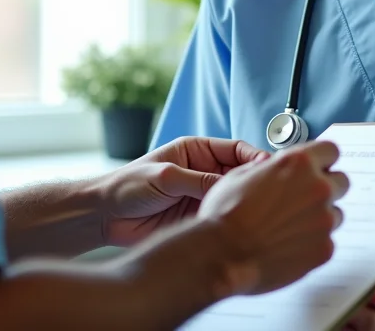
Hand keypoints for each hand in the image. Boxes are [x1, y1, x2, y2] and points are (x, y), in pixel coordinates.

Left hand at [96, 136, 269, 246]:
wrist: (106, 216)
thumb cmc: (128, 185)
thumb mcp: (166, 176)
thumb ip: (199, 180)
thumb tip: (231, 184)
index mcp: (196, 151)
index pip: (235, 149)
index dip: (254, 157)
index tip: (268, 167)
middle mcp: (202, 172)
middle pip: (239, 173)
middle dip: (254, 181)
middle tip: (268, 191)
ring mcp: (201, 195)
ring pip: (232, 197)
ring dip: (243, 202)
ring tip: (257, 209)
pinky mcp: (197, 217)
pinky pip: (220, 216)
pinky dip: (231, 221)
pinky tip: (239, 225)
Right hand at [196, 140, 349, 295]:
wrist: (222, 254)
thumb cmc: (225, 214)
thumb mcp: (240, 174)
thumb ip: (268, 169)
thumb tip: (273, 168)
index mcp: (298, 163)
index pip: (331, 151)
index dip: (322, 160)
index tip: (317, 168)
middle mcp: (317, 188)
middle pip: (341, 182)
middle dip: (326, 189)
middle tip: (303, 200)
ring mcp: (324, 220)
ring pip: (336, 214)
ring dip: (320, 217)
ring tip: (291, 228)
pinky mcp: (324, 249)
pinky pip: (327, 242)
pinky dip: (313, 244)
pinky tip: (289, 246)